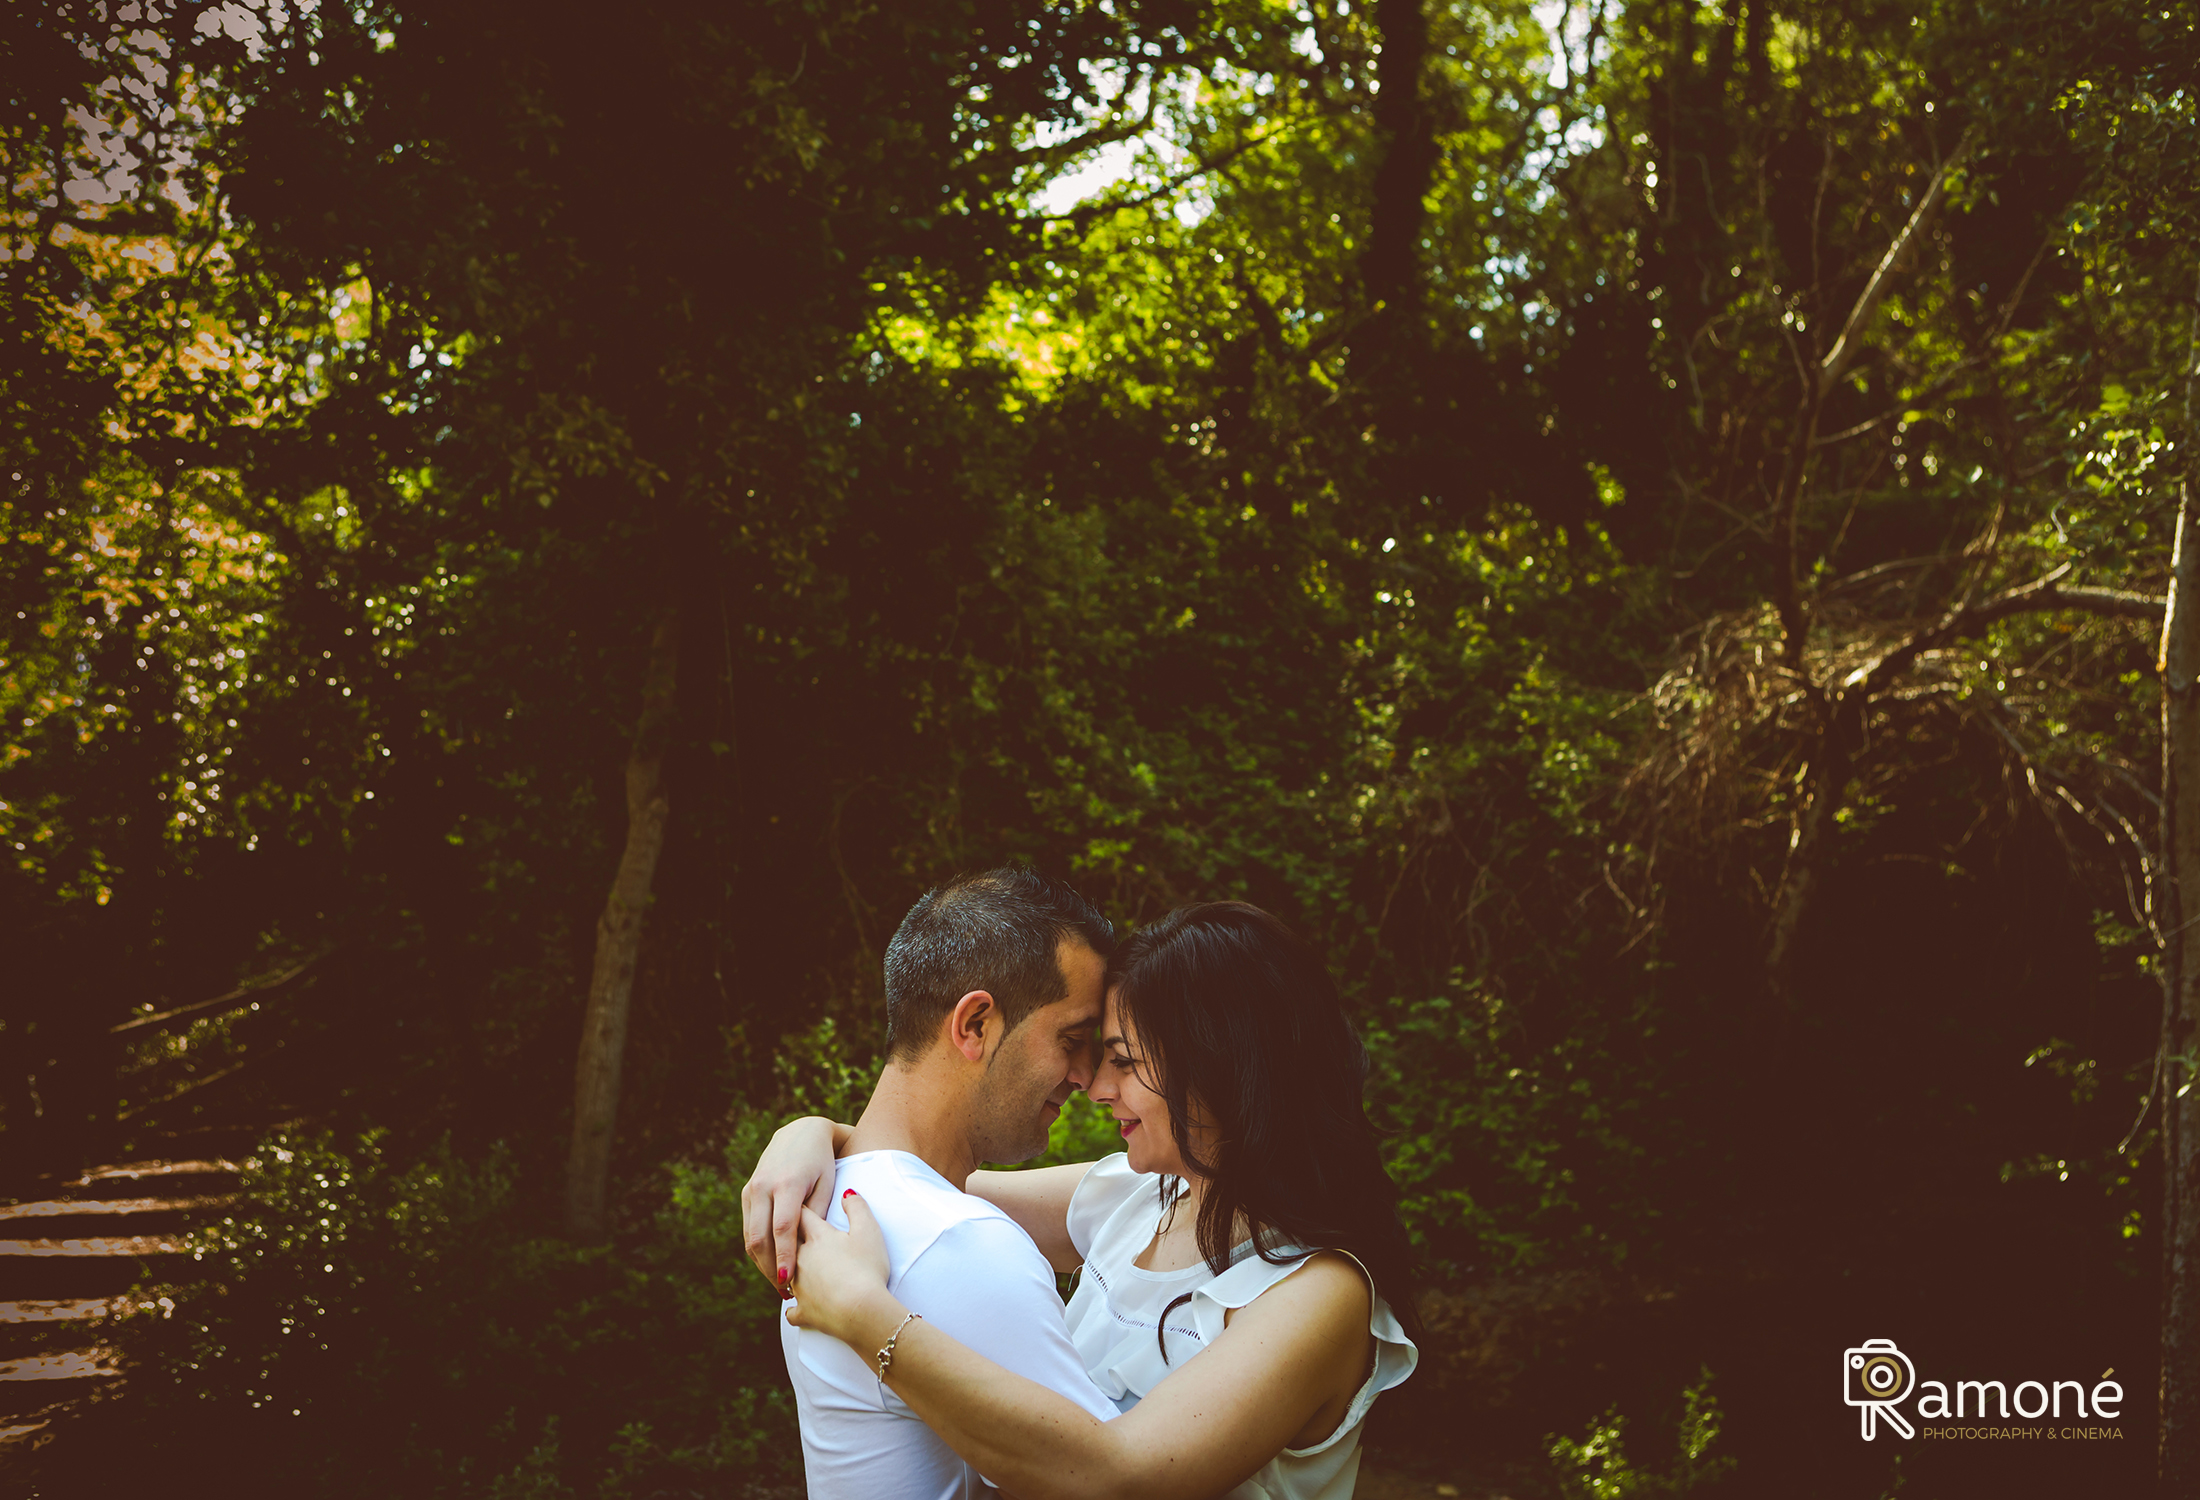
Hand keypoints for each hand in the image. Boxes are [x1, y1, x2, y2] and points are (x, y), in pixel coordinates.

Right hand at [740, 1116, 841, 1293]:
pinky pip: (748, 1228)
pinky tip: (771, 1265)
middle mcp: (764, 1186)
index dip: (784, 1257)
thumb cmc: (822, 1162)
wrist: (802, 1133)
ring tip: (779, 1285)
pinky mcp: (747, 1192)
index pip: (782, 1229)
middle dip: (770, 1268)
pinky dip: (758, 1250)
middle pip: (760, 1237)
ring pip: (750, 1236)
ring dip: (762, 1263)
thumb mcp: (828, 1183)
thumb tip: (811, 1250)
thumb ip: (818, 1214)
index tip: (788, 1280)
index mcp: (788, 1184)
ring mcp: (751, 1189)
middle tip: (785, 1292)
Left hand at [784, 1191, 895, 1345]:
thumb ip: (857, 1207)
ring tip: (793, 1268)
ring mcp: (800, 1286)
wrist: (861, 1310)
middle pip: (787, 1242)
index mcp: (817, 1237)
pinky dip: (795, 1307)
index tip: (799, 1202)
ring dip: (788, 1270)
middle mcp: (801, 1259)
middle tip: (790, 1231)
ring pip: (785, 1274)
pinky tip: (798, 1306)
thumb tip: (846, 1193)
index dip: (802, 1208)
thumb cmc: (867, 1268)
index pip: (802, 1215)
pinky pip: (792, 1309)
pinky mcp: (803, 1311)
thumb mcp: (869, 1231)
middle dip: (787, 1236)